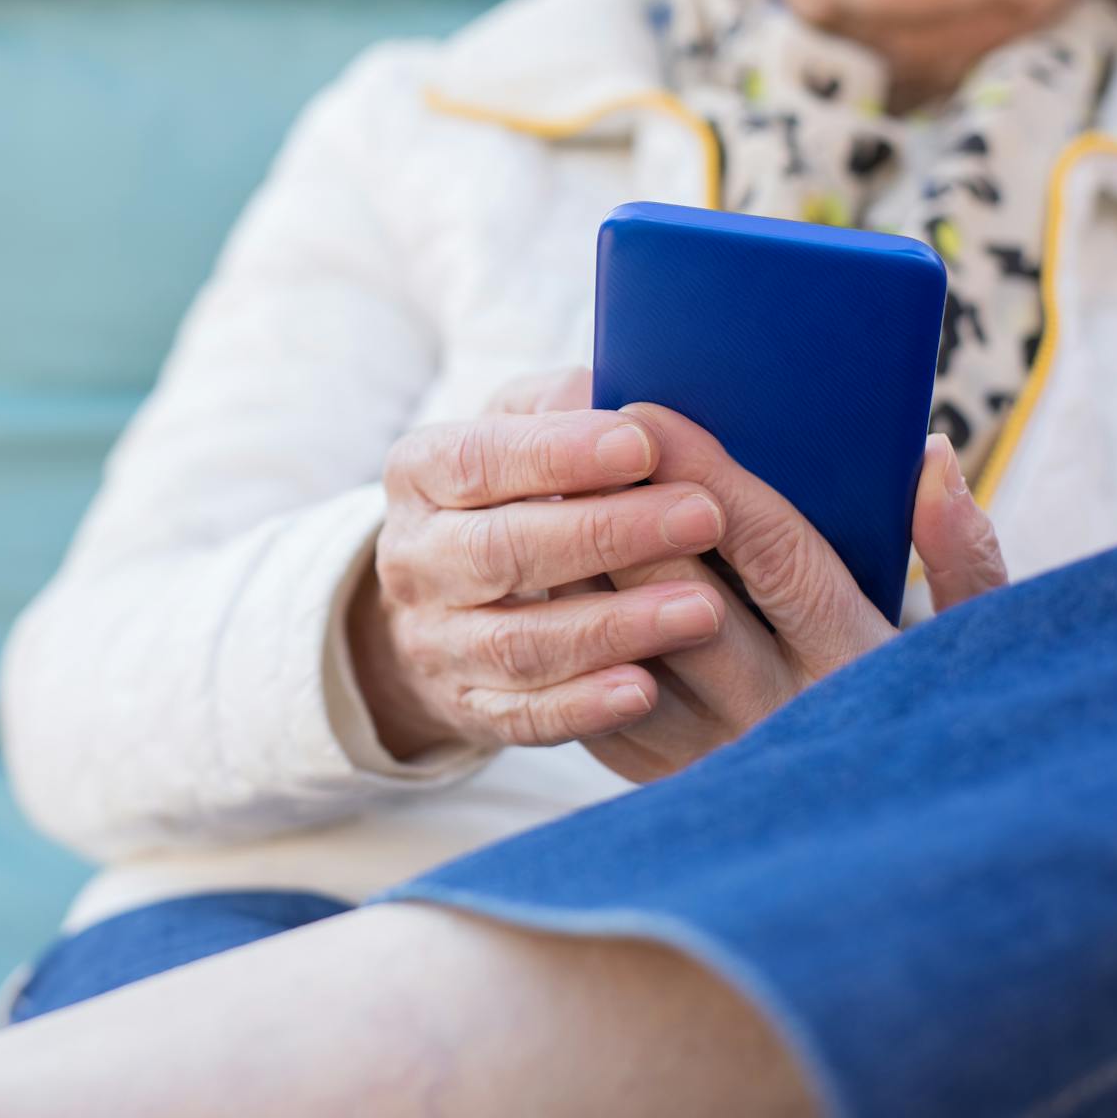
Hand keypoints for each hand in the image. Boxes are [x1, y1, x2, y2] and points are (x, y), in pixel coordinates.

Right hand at [348, 371, 731, 758]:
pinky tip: (643, 691)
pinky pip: (523, 716)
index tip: (643, 444)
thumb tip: (615, 400)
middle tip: (702, 516)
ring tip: (701, 610)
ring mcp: (434, 642)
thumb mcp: (518, 430)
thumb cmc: (509, 493)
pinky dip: (582, 706)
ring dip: (611, 627)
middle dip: (605, 534)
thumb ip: (561, 406)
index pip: (478, 460)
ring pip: (516, 642)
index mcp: (419, 475)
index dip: (557, 455)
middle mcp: (413, 560)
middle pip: (499, 551)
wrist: (442, 604)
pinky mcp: (466, 710)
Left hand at [584, 402, 1006, 782]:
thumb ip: (962, 556)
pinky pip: (592, 688)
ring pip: (619, 645)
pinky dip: (570, 621)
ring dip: (581, 566)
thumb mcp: (970, 639)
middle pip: (678, 598)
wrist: (881, 829)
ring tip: (548, 490)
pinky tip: (549, 563)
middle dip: (622, 511)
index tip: (652, 411)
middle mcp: (778, 715)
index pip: (773, 552)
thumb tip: (932, 456)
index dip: (708, 476)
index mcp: (854, 662)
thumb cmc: (923, 705)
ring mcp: (710, 752)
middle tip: (576, 439)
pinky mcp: (656, 773)